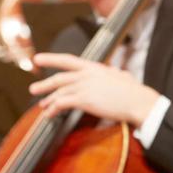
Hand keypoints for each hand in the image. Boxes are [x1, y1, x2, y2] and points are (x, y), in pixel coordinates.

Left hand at [30, 53, 160, 125]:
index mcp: (94, 67)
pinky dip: (54, 109)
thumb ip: (116, 73)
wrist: (138, 101)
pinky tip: (50, 114)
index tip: (38, 58)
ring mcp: (84, 86)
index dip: (51, 58)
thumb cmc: (134, 92)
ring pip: (59, 92)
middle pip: (60, 78)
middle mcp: (86, 74)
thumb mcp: (123, 77)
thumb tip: (118, 72)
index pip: (68, 60)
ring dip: (49, 100)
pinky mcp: (84, 99)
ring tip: (43, 106)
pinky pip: (62, 103)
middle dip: (45, 84)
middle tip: (34, 88)